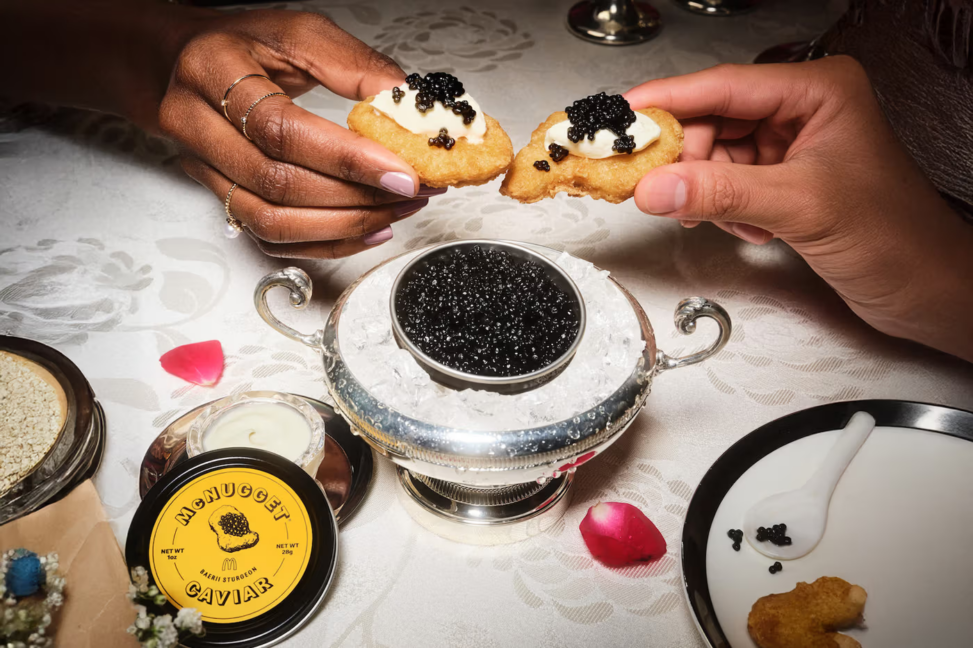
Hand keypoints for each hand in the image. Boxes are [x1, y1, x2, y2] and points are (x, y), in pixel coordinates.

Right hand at [160, 10, 436, 257]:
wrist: (187, 62)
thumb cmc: (242, 45)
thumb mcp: (297, 32)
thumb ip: (352, 64)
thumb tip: (403, 99)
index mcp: (212, 70)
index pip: (280, 129)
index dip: (346, 158)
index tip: (399, 172)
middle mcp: (196, 123)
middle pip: (277, 183)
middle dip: (354, 197)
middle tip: (410, 191)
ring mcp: (203, 167)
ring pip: (271, 221)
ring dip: (344, 225)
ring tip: (395, 211)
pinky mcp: (220, 197)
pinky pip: (271, 238)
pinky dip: (326, 243)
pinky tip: (368, 230)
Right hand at [625, 56, 972, 361]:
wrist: (926, 289)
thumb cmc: (896, 237)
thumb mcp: (799, 206)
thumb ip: (720, 194)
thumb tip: (655, 187)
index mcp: (819, 91)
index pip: (724, 86)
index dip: (668, 100)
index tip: (621, 115)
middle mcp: (802, 112)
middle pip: (712, 121)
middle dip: (686, 160)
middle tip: (654, 186)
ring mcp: (791, 147)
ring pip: (714, 157)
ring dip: (707, 193)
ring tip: (728, 220)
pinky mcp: (783, 182)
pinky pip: (726, 185)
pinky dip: (724, 210)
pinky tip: (752, 229)